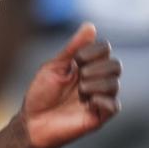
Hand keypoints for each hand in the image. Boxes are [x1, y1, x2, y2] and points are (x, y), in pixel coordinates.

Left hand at [19, 23, 120, 147]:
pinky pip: (114, 105)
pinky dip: (100, 99)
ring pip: (115, 84)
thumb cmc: (40, 93)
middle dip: (95, 68)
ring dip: (94, 84)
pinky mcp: (100, 116)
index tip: (75, 61)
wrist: (33, 122)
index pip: (105, 49)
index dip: (92, 51)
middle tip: (77, 77)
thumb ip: (74, 48)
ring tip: (78, 92)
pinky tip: (86, 102)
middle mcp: (97, 81)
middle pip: (115, 65)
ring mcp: (100, 99)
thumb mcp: (55, 66)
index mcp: (86, 66)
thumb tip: (90, 26)